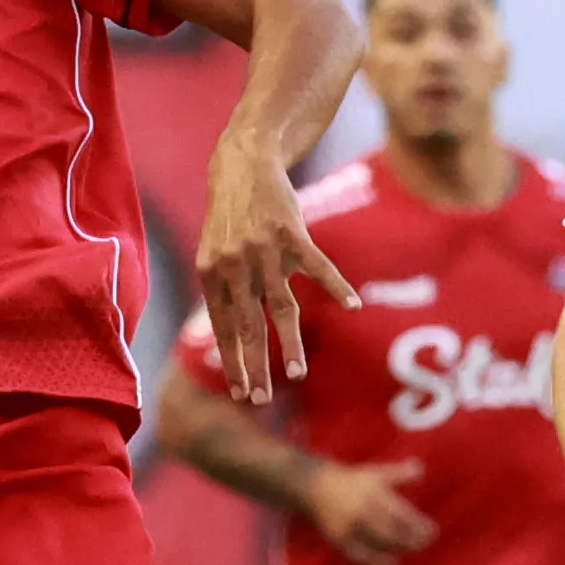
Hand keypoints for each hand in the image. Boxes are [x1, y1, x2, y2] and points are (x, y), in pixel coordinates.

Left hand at [197, 142, 356, 402]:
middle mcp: (235, 265)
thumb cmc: (229, 216)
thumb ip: (222, 291)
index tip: (240, 394)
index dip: (232, 362)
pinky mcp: (291, 233)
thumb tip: (229, 338)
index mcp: (212, 273)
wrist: (241, 165)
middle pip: (248, 326)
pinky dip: (337, 286)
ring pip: (281, 306)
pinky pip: (319, 266)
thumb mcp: (213, 253)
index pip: (223, 328)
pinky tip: (352, 306)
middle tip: (261, 400)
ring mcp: (264, 250)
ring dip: (290, 342)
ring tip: (297, 372)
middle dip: (255, 366)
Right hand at [305, 459, 436, 564]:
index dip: (419, 525)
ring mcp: (350, 527)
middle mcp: (362, 511)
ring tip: (409, 551)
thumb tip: (422, 468)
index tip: (433, 531)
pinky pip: (360, 556)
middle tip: (425, 543)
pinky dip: (377, 563)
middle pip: (393, 531)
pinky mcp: (339, 539)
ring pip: (379, 544)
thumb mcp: (376, 472)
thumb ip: (399, 473)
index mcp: (373, 492)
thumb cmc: (352, 479)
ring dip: (397, 550)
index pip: (401, 513)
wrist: (315, 486)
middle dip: (412, 540)